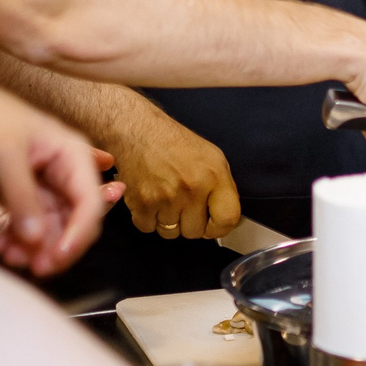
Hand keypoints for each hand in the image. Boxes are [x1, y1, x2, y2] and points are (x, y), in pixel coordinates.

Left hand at [0, 72, 119, 275]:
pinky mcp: (21, 198)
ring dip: (34, 248)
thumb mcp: (4, 154)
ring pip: (51, 230)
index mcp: (72, 155)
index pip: (89, 202)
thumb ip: (21, 197)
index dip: (79, 233)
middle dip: (56, 246)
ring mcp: (43, 188)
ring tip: (7, 256)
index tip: (56, 258)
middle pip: (75, 221)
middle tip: (34, 267)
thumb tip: (37, 240)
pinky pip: (28, 228)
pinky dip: (17, 242)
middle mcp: (64, 174)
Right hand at [110, 107, 242, 241]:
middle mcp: (193, 188)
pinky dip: (147, 219)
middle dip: (189, 222)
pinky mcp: (142, 203)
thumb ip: (221, 188)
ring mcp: (167, 197)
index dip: (219, 228)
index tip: (211, 225)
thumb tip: (222, 219)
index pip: (228, 219)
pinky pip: (149, 228)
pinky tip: (150, 198)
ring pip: (171, 233)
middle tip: (181, 202)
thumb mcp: (212, 158)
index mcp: (214, 175)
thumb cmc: (174, 143)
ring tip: (164, 198)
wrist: (137, 131)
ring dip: (167, 221)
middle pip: (196, 232)